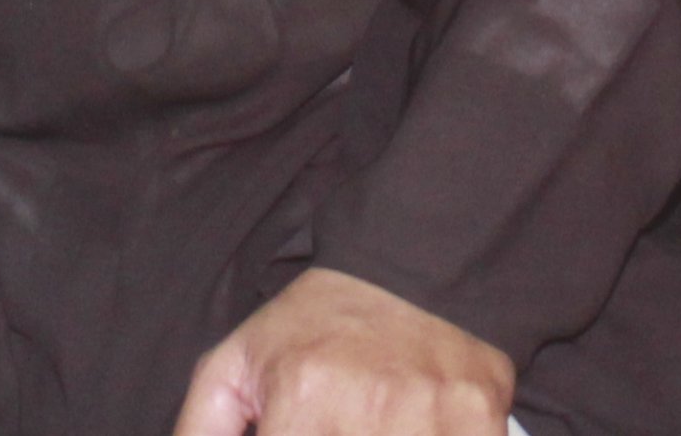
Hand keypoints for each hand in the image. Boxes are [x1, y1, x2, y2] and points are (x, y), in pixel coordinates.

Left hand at [172, 267, 514, 435]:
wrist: (419, 261)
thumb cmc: (320, 324)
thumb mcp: (236, 364)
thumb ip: (201, 429)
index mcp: (302, 396)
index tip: (291, 432)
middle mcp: (369, 409)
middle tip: (332, 424)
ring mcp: (431, 417)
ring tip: (372, 423)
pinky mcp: (479, 419)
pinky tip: (411, 427)